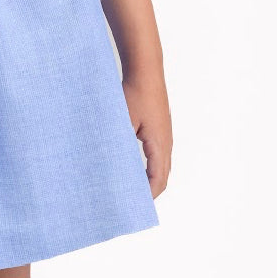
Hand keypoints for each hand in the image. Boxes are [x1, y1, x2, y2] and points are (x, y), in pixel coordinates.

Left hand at [122, 71, 171, 198]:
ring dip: (149, 179)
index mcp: (160, 144)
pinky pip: (156, 155)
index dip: (148, 196)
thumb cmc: (134, 93)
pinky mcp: (159, 128)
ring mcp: (164, 135)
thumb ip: (119, 145)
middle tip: (132, 204)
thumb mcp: (123, 122)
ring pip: (160, 166)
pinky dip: (148, 167)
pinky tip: (132, 167)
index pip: (158, 179)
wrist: (145, 69)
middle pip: (162, 176)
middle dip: (149, 192)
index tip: (134, 207)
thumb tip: (110, 166)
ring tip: (131, 191)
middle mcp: (166, 142)